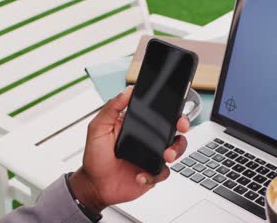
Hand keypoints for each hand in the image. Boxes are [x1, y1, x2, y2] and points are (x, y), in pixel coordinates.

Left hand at [69, 86, 189, 213]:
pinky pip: (163, 172)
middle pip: (173, 129)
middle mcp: (147, 138)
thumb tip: (127, 91)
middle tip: (180, 127)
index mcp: (136, 124)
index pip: (157, 113)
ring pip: (175, 149)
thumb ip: (111, 108)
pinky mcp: (153, 172)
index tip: (174, 108)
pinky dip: (154, 174)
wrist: (95, 186)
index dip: (170, 109)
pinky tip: (140, 175)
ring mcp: (152, 156)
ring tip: (165, 156)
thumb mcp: (98, 128)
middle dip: (182, 126)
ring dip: (175, 151)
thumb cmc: (95, 157)